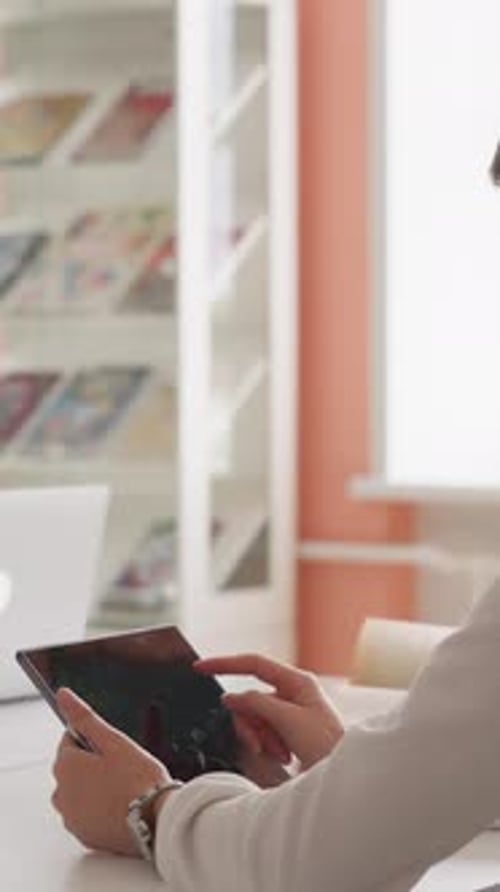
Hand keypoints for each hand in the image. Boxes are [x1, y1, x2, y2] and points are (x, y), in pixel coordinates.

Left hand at [52, 688, 170, 856]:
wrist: (157, 822)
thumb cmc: (138, 780)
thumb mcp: (113, 740)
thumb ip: (85, 717)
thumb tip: (63, 695)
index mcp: (65, 766)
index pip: (70, 739)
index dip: (95, 740)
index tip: (114, 748)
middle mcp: (61, 794)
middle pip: (74, 767)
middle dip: (94, 764)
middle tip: (124, 767)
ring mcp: (71, 818)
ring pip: (80, 791)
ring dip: (96, 787)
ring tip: (125, 788)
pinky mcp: (84, 835)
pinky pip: (88, 814)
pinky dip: (100, 809)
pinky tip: (123, 806)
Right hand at [195, 654, 343, 770]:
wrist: (347, 778)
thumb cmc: (329, 746)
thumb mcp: (289, 721)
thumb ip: (257, 705)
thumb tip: (231, 698)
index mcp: (297, 681)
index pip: (253, 664)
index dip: (225, 664)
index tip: (200, 668)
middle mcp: (292, 692)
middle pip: (251, 699)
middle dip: (252, 723)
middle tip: (262, 744)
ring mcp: (289, 711)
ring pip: (254, 718)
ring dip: (261, 738)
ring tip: (280, 753)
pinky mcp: (287, 730)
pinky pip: (263, 732)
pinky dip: (267, 745)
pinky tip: (284, 756)